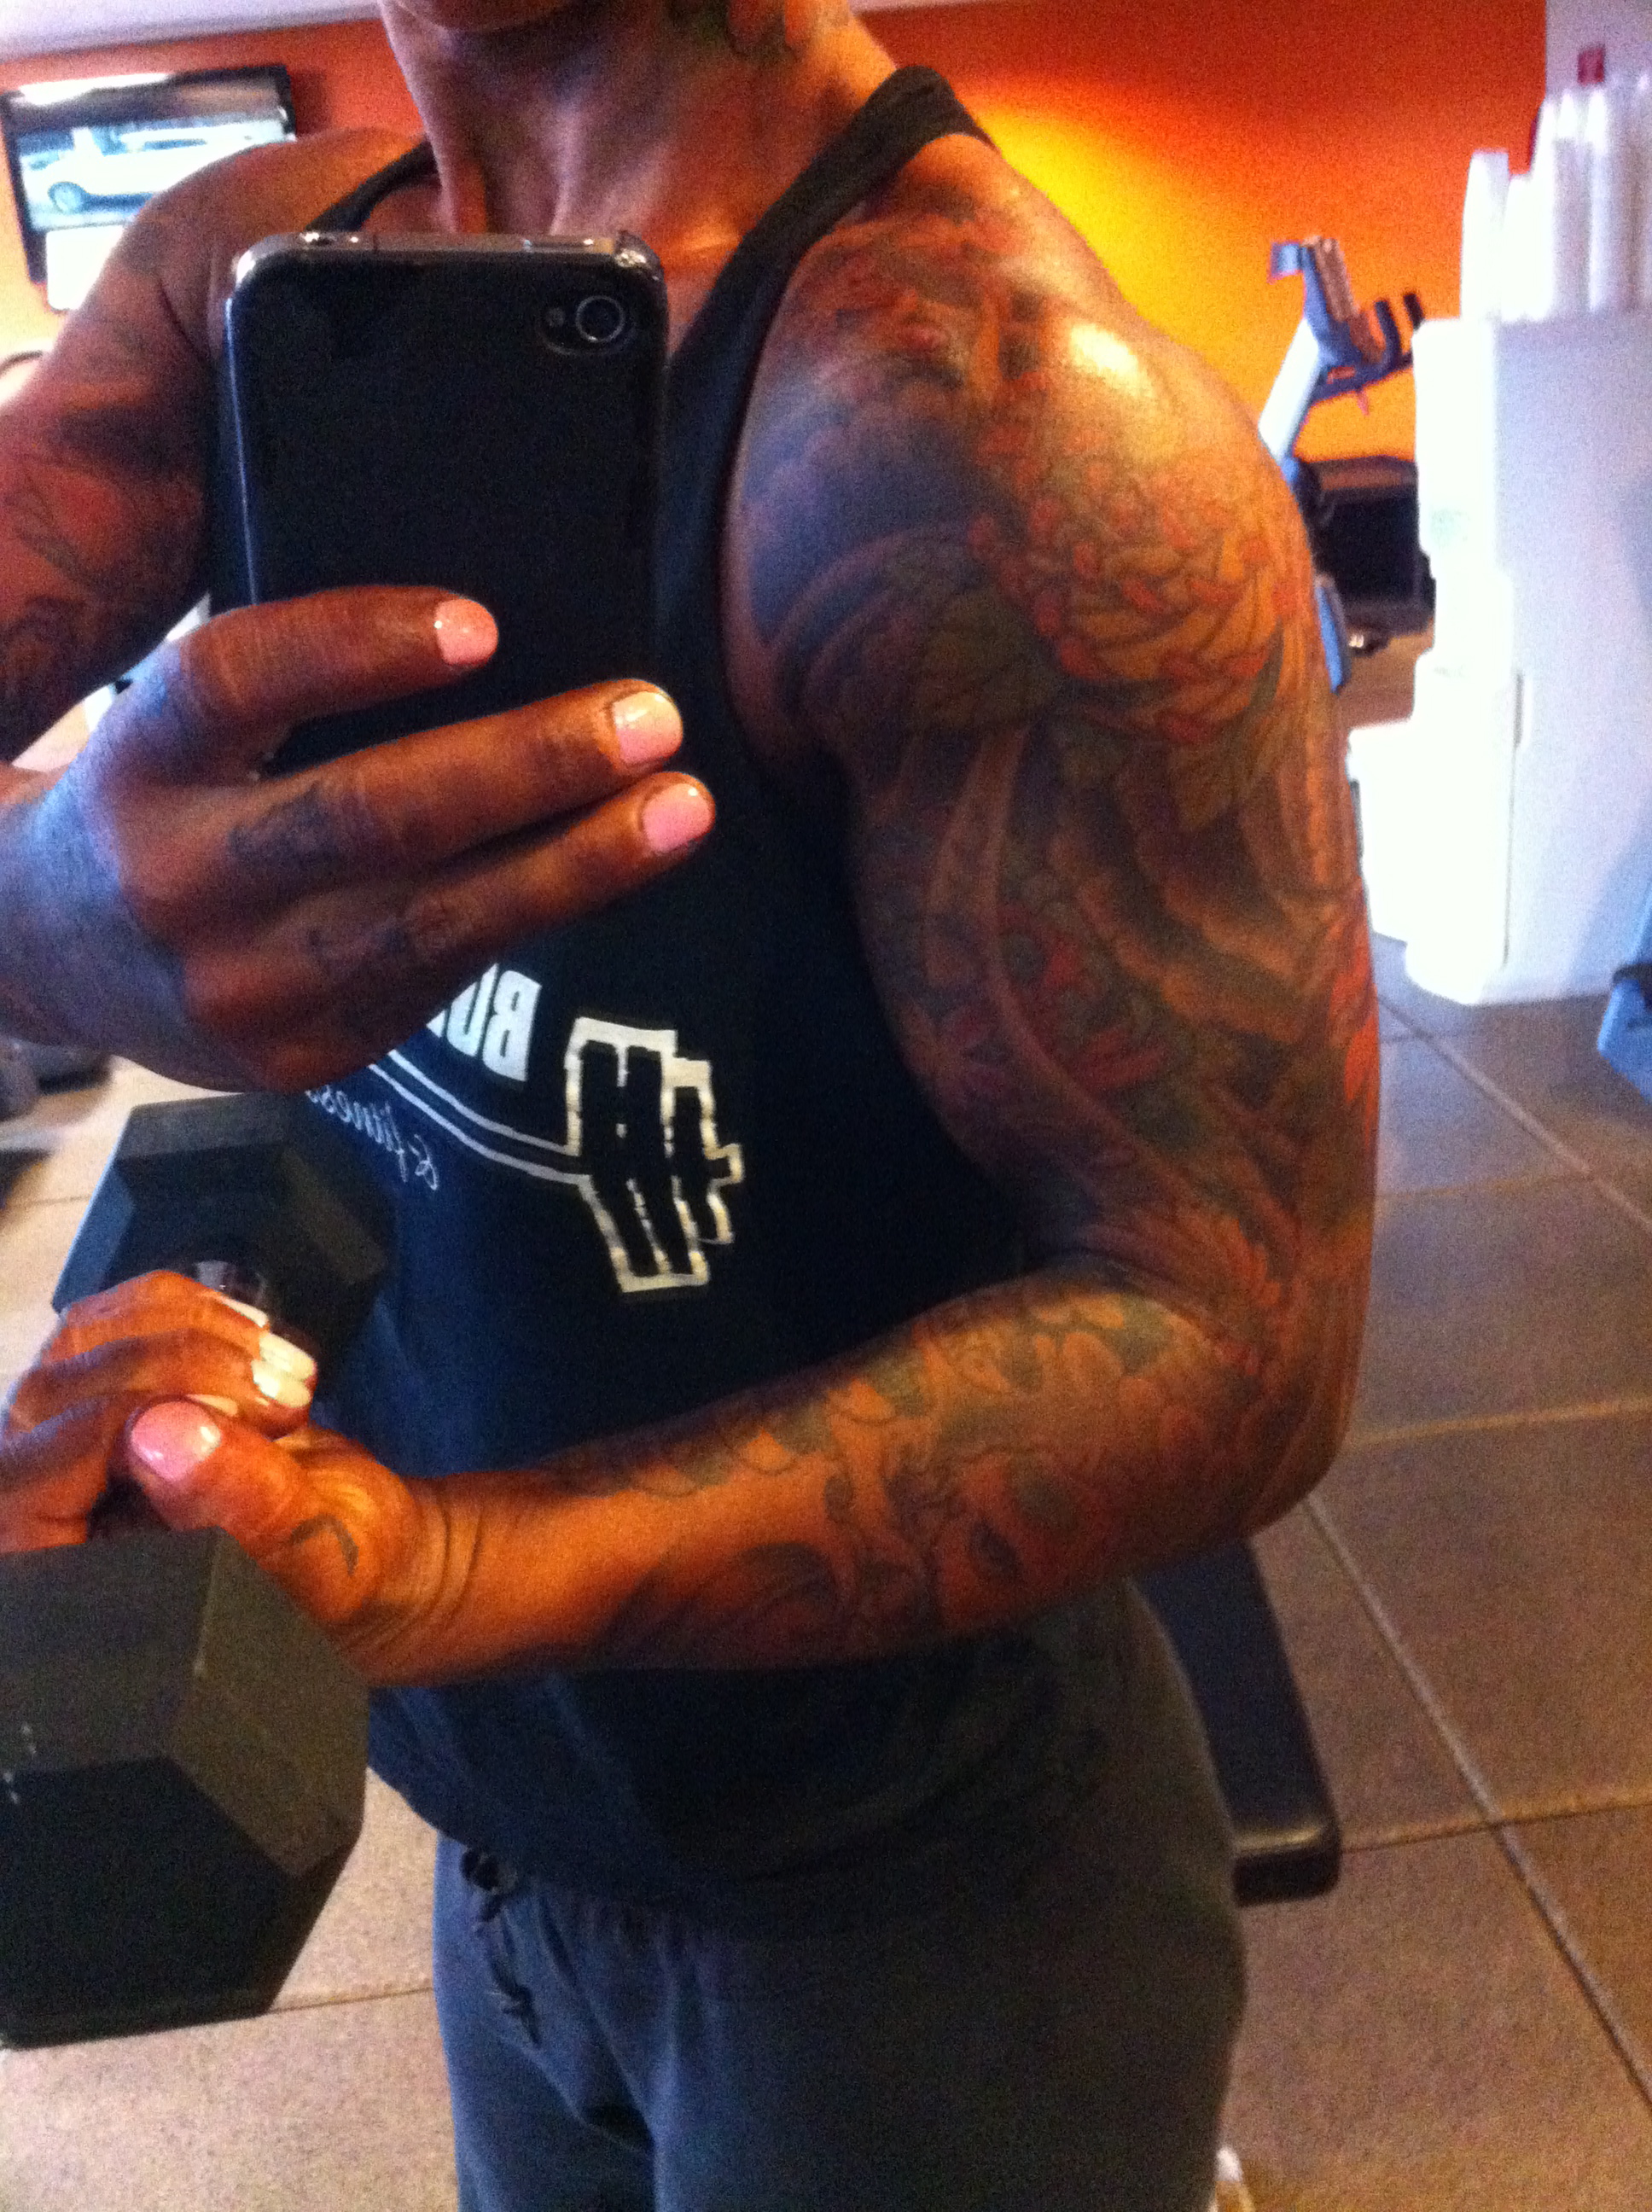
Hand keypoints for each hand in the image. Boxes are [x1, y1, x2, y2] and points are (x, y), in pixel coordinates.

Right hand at [0, 588, 711, 1089]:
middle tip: (649, 715)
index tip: (481, 625)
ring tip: (682, 807)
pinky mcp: (301, 1060)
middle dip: (524, 764)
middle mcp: (177, 880)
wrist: (52, 962)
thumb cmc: (161, 804)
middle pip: (364, 815)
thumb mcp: (177, 731)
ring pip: (428, 921)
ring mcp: (240, 988)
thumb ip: (292, 691)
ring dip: (573, 862)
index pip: (233, 683)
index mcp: (138, 762)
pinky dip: (538, 914)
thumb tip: (498, 638)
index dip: (353, 647)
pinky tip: (621, 866)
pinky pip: (440, 977)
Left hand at [1, 1272, 446, 1681]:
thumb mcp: (309, 1561)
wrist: (350, 1540)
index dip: (137, 1423)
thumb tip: (157, 1429)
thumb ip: (241, 1510)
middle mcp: (39, 1498)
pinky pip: (126, 1311)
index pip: (41, 1473)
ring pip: (91, 1334)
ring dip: (201, 1331)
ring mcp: (69, 1432)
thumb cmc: (328, 1575)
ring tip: (292, 1376)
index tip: (257, 1421)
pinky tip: (263, 1345)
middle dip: (182, 1368)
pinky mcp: (113, 1380)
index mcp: (58, 1567)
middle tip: (289, 1400)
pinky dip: (202, 1310)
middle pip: (58, 1391)